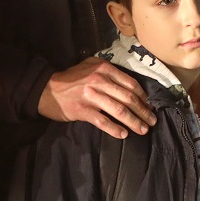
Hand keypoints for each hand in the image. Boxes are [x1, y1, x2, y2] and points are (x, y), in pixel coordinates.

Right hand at [38, 57, 155, 137]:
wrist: (47, 89)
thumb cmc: (71, 79)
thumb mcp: (90, 66)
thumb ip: (108, 71)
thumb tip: (130, 85)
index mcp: (104, 69)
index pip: (130, 84)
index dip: (143, 97)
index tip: (150, 106)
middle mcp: (99, 81)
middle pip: (128, 98)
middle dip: (143, 111)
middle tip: (152, 121)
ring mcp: (91, 96)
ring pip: (119, 110)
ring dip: (134, 121)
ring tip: (143, 130)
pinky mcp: (82, 111)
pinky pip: (103, 121)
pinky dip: (115, 129)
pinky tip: (123, 134)